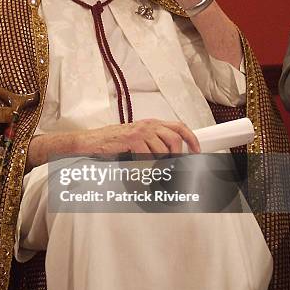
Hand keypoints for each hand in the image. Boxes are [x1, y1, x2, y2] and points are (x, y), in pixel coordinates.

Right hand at [73, 119, 199, 156]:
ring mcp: (140, 132)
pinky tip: (137, 163)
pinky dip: (145, 164)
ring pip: (162, 151)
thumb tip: (172, 156)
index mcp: (152, 123)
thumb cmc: (113, 142)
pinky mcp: (132, 140)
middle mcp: (148, 125)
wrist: (92, 142)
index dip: (191, 138)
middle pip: (175, 138)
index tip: (197, 150)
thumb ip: (154, 143)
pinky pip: (147, 156)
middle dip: (177, 154)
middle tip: (173, 164)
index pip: (179, 126)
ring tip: (149, 166)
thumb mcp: (138, 139)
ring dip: (158, 163)